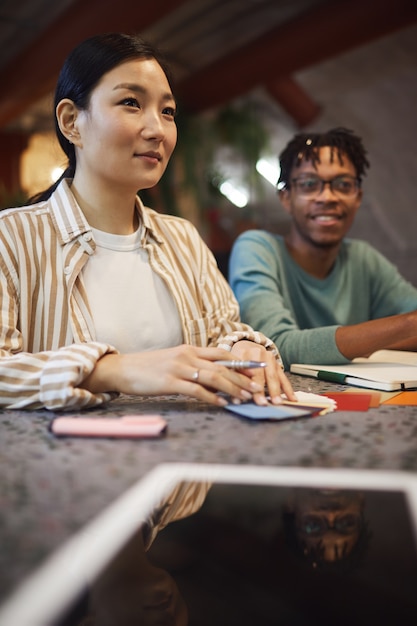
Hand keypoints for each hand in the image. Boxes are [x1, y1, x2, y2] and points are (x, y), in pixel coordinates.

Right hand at [82, 344, 264, 406]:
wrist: (121, 369)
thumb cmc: (147, 368)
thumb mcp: (172, 360)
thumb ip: (191, 365)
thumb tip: (211, 377)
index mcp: (189, 349)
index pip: (221, 354)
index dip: (241, 362)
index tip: (256, 370)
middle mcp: (187, 356)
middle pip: (222, 366)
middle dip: (243, 378)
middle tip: (257, 388)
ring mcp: (178, 368)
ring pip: (213, 377)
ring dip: (232, 388)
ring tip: (246, 398)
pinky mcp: (170, 382)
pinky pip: (196, 390)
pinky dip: (211, 397)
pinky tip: (222, 404)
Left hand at [230, 340, 295, 404]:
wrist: (248, 346)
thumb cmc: (237, 360)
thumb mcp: (231, 366)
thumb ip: (233, 381)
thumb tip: (236, 400)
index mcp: (243, 352)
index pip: (244, 370)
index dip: (245, 385)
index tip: (245, 398)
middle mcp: (257, 353)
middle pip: (259, 373)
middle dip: (261, 390)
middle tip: (262, 403)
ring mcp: (270, 358)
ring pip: (273, 376)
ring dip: (276, 390)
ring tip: (277, 403)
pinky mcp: (278, 364)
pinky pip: (283, 378)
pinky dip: (288, 389)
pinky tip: (292, 399)